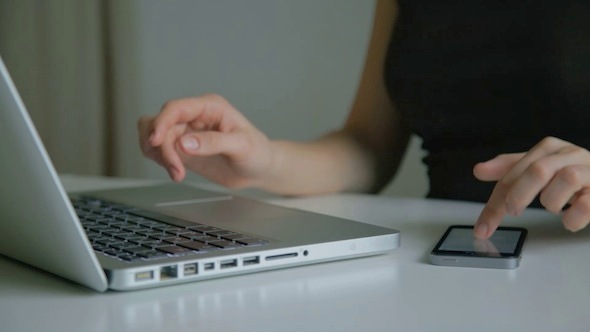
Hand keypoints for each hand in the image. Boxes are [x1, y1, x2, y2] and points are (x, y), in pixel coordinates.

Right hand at [137, 94, 273, 187]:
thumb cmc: (257, 152)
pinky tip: (175, 171)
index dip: (161, 123)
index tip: (156, 142)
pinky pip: (158, 149)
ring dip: (158, 155)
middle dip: (163, 148)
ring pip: (154, 135)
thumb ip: (213, 143)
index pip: (175, 108)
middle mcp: (195, 116)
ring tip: (177, 173)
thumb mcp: (241, 146)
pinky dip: (159, 160)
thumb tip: (185, 143)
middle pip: (161, 124)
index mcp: (210, 107)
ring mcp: (187, 132)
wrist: (259, 169)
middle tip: (176, 169)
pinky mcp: (183, 148)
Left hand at [473, 136, 589, 238]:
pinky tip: (569, 219)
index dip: (495, 202)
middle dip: (520, 195)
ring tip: (555, 207)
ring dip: (553, 202)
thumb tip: (479, 170)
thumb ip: (509, 170)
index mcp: (549, 148)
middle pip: (538, 170)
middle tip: (514, 211)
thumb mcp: (539, 169)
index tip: (483, 228)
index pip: (513, 172)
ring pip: (567, 179)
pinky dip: (572, 217)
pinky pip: (587, 204)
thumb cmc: (572, 174)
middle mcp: (570, 154)